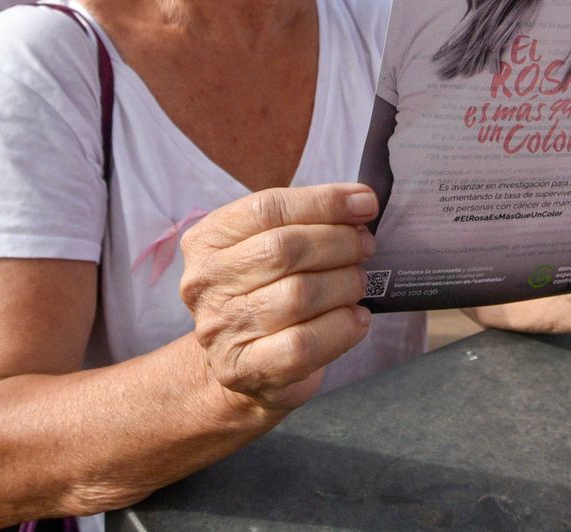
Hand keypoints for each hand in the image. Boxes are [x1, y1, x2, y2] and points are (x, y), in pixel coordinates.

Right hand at [179, 184, 377, 413]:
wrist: (242, 367)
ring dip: (344, 284)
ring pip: (298, 295)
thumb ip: (306, 222)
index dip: (323, 202)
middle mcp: (205, 282)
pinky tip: (356, 319)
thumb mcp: (269, 248)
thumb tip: (360, 204)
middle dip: (338, 243)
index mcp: (207, 240)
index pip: (267, 208)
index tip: (365, 204)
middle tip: (365, 247)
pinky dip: (341, 328)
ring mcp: (220, 329)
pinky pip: (303, 344)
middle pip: (283, 249)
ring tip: (358, 283)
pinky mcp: (242, 369)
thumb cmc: (265, 294)